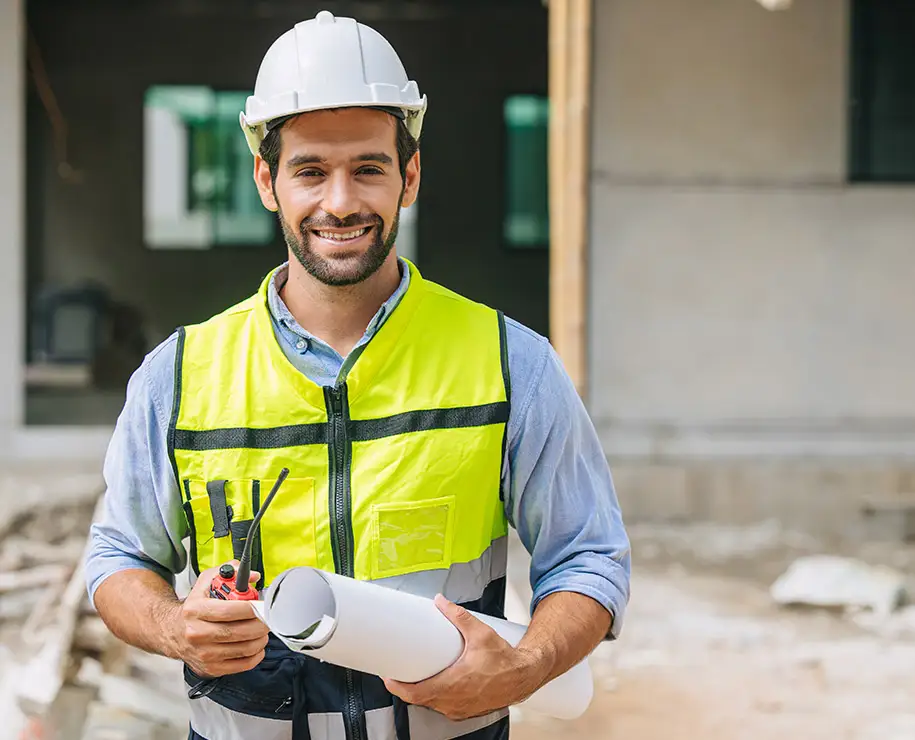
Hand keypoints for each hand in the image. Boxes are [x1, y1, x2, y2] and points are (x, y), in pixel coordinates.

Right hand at [168, 561, 269, 677]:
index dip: (251, 608)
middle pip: (239, 631)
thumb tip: (253, 576)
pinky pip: (242, 664)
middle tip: (267, 618)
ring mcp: (203, 654)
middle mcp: (197, 633)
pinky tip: (256, 645)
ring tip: (262, 630)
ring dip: (261, 639)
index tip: (263, 606)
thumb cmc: (193, 608)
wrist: (171, 632)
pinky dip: (256, 655)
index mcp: (195, 610)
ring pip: (244, 648)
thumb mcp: (205, 583)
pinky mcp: (210, 668)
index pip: (229, 611)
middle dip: (260, 624)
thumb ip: (230, 572)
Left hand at [383, 595, 547, 720]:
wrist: (524, 675)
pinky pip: (444, 708)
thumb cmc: (504, 660)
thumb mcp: (479, 633)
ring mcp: (460, 709)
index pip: (416, 693)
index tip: (388, 677)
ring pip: (431, 705)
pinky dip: (436, 699)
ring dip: (421, 694)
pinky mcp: (466, 711)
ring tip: (413, 679)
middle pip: (419, 700)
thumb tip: (441, 602)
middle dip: (406, 688)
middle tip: (397, 674)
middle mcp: (454, 701)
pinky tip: (435, 688)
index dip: (398, 687)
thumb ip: (458, 615)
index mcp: (453, 684)